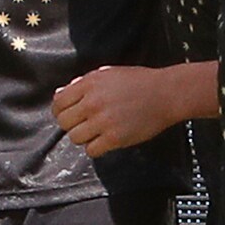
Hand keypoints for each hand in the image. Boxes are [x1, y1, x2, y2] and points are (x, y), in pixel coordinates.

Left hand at [50, 66, 177, 157]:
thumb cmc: (139, 82)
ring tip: (95, 131)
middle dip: (71, 123)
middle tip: (81, 123)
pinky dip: (95, 148)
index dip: (59, 110)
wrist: (166, 93)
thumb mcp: (107, 74)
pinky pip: (91, 150)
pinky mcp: (115, 138)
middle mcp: (93, 103)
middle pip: (64, 122)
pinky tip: (104, 140)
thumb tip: (60, 94)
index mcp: (89, 84)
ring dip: (83, 136)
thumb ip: (82, 84)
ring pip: (75, 138)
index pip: (58, 102)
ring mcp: (104, 121)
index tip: (65, 113)